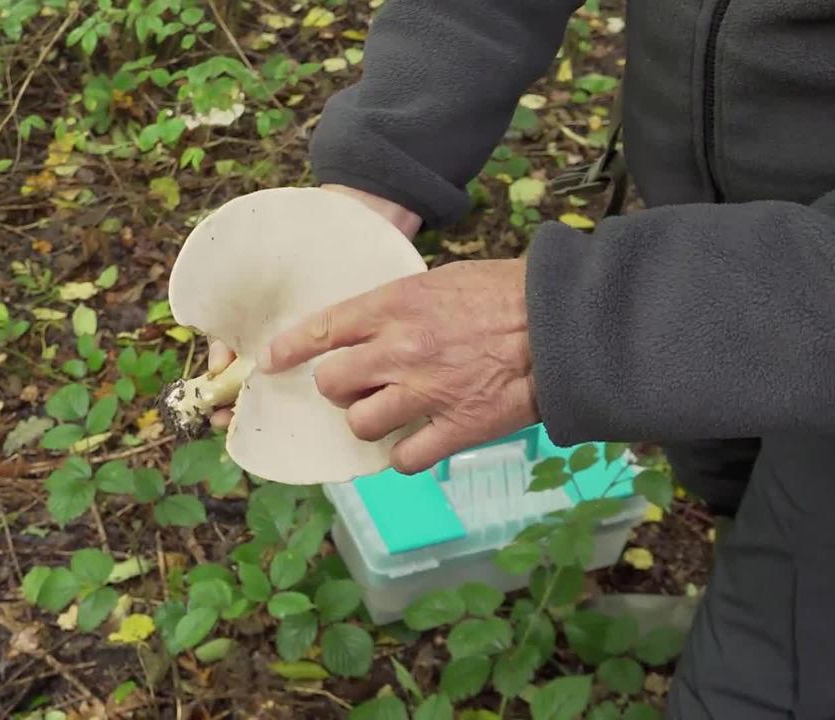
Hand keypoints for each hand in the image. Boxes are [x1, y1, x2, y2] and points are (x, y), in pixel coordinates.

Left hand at [258, 259, 539, 473]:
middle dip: (338, 388)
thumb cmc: (506, 294)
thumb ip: (398, 306)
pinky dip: (404, 456)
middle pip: (332, 384)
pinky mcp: (455, 429)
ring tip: (389, 414)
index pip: (322, 329)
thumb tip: (368, 327)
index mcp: (395, 306)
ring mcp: (426, 393)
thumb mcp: (441, 282)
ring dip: (368, 421)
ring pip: (361, 424)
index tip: (271, 362)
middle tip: (358, 386)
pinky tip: (416, 443)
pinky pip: (404, 459)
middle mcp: (401, 351)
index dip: (290, 349)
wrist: (562, 324)